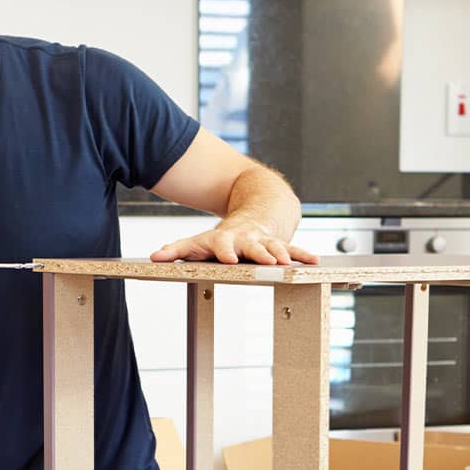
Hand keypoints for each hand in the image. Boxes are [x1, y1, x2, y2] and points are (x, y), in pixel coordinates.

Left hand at [149, 219, 319, 265]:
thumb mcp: (199, 241)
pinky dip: (303, 255)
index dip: (226, 251)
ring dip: (281, 254)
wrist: (257, 206)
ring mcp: (264, 240)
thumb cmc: (223, 235)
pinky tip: (315, 263)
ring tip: (288, 263)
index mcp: (225, 239)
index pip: (221, 244)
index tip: (228, 259)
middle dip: (258, 254)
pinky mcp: (280, 244)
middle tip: (265, 263)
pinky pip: (294, 249)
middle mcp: (246, 239)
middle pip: (252, 246)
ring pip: (274, 247)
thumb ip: (178, 249)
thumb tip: (154, 257)